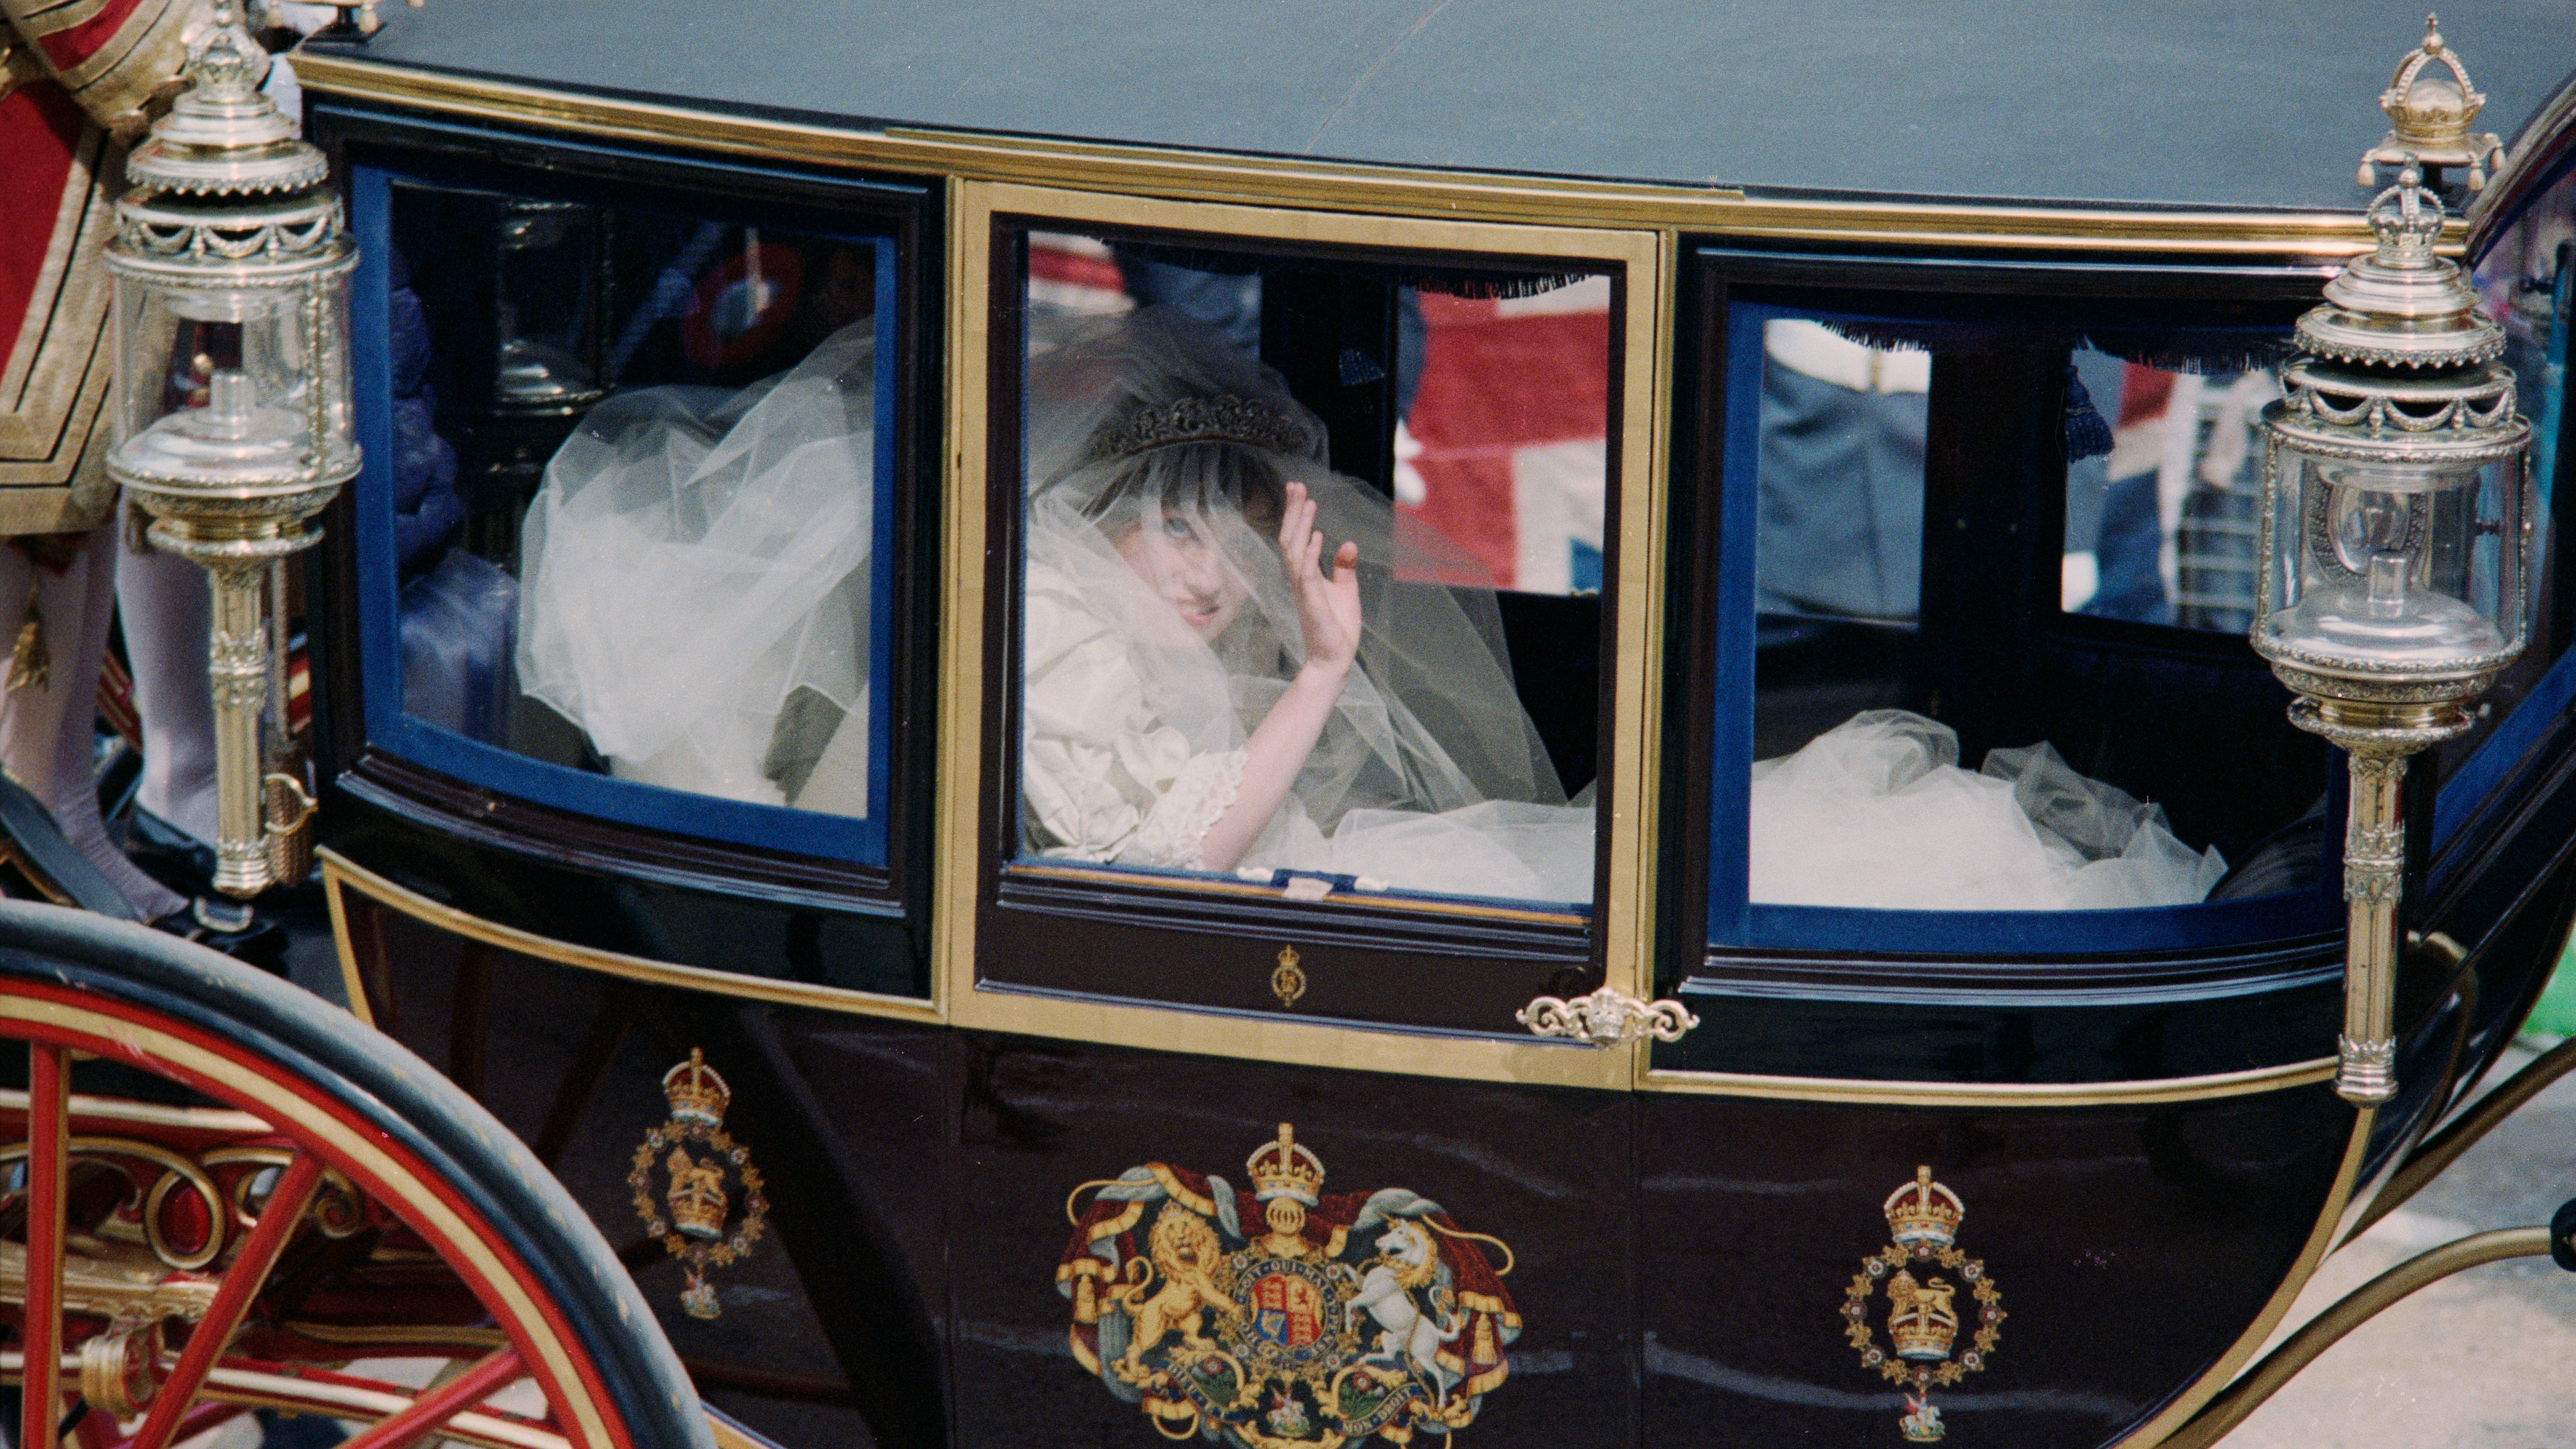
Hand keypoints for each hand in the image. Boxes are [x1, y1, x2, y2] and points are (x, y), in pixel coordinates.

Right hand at [1278, 480, 1361, 679]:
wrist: (1334, 658)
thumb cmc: (1337, 627)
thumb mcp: (1345, 590)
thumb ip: (1343, 567)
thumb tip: (1346, 543)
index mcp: (1305, 574)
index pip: (1296, 538)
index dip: (1297, 514)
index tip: (1299, 491)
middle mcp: (1299, 579)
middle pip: (1290, 538)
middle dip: (1294, 511)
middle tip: (1296, 485)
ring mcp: (1303, 589)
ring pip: (1294, 551)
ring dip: (1302, 526)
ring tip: (1309, 503)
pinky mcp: (1311, 602)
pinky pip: (1306, 573)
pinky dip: (1310, 554)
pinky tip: (1317, 536)